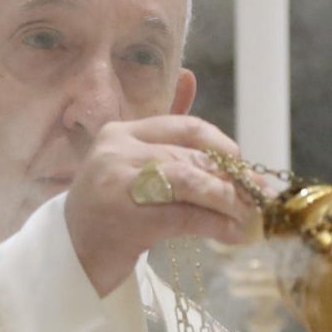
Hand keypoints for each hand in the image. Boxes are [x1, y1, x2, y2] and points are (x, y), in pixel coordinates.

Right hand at [63, 115, 254, 296]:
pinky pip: (185, 216)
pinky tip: (231, 234)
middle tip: (259, 198)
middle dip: (231, 179)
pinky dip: (215, 225)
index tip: (243, 165)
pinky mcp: (127, 219)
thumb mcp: (132, 166)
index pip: (184, 127)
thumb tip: (192, 77)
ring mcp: (118, 184)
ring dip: (227, 201)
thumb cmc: (109, 209)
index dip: (221, 145)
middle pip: (190, 158)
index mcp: (120, 133)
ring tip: (248, 216)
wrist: (72, 254)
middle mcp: (116, 152)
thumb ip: (163, 133)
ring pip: (190, 183)